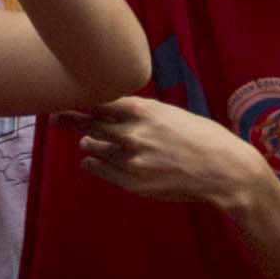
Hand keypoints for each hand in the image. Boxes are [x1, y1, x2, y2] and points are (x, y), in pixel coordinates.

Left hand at [76, 90, 279, 216]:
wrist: (222, 170)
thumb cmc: (204, 137)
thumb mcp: (172, 114)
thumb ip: (144, 114)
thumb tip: (119, 113)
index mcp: (144, 110)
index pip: (100, 101)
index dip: (81, 99)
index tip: (67, 96)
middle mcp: (132, 132)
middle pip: (91, 124)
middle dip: (72, 120)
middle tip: (56, 118)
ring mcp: (131, 159)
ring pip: (95, 148)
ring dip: (88, 144)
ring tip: (84, 142)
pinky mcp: (134, 182)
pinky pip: (102, 170)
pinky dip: (93, 164)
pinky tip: (88, 162)